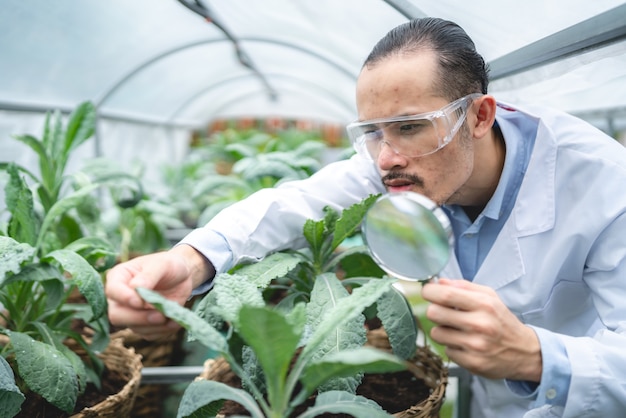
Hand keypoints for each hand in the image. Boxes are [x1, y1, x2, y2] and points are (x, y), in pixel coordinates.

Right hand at [106, 245, 213, 339]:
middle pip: (117, 316)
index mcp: (119, 277)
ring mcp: (130, 313)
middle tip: (159, 315)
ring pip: (135, 328)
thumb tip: (135, 288)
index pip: (113, 291)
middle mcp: (120, 298)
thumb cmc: (169, 265)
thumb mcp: (162, 264)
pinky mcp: (143, 325)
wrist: (182, 277)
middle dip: (139, 318)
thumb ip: (149, 275)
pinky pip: (149, 334)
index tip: (140, 302)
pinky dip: (163, 330)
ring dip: (155, 325)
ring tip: (172, 315)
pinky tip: (175, 320)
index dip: (124, 298)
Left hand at [421, 278, 541, 381]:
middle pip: (434, 313)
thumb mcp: (490, 297)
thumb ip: (463, 287)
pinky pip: (446, 350)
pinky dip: (452, 346)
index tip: (428, 292)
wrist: (525, 352)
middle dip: (435, 311)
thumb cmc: (502, 321)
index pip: (445, 294)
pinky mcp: (472, 363)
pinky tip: (465, 345)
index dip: (429, 291)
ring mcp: (475, 346)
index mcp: (484, 304)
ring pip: (436, 333)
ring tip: (457, 330)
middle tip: (444, 313)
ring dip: (442, 330)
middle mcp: (479, 325)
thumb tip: (438, 282)